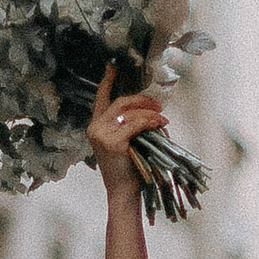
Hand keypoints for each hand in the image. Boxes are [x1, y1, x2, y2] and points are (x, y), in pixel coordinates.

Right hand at [86, 60, 165, 191]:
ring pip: (131, 113)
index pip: (101, 98)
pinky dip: (151, 122)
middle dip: (143, 100)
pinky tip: (160, 125)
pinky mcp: (113, 142)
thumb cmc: (128, 169)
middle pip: (121, 102)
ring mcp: (102, 135)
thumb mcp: (124, 142)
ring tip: (163, 121)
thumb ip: (128, 125)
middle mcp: (95, 128)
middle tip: (159, 106)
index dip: (107, 81)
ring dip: (151, 114)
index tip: (112, 66)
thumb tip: (150, 110)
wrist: (123, 191)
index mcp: (96, 126)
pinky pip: (136, 124)